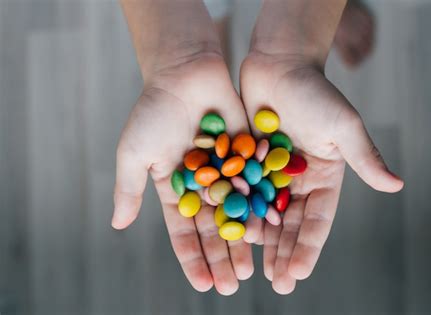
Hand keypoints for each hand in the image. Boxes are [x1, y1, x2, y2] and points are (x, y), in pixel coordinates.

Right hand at [112, 54, 252, 294]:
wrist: (186, 73)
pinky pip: (255, 188)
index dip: (192, 258)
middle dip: (220, 257)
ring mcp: (226, 173)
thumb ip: (128, 189)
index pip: (183, 231)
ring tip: (251, 269)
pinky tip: (268, 232)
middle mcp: (203, 186)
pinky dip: (261, 210)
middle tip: (232, 286)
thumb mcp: (134, 152)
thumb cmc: (155, 111)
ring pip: (236, 214)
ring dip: (242, 242)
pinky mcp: (247, 157)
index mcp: (175, 189)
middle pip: (213, 228)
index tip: (202, 284)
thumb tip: (117, 226)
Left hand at [240, 51, 403, 293]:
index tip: (298, 274)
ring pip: (265, 214)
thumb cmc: (316, 92)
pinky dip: (237, 214)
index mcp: (323, 177)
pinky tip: (231, 234)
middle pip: (290, 224)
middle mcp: (297, 180)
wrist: (280, 64)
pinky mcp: (247, 162)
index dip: (309, 247)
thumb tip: (397, 185)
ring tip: (254, 269)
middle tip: (277, 284)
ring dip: (261, 241)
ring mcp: (270, 173)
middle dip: (284, 253)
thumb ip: (366, 156)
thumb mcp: (344, 125)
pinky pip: (242, 193)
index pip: (318, 220)